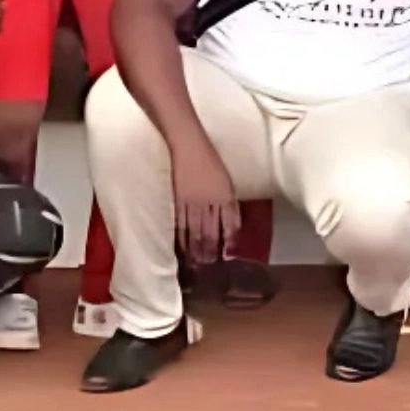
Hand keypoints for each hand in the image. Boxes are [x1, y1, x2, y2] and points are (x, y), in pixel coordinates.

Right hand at [171, 143, 240, 262]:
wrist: (188, 145)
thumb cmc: (210, 160)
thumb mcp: (226, 181)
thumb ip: (229, 203)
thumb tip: (232, 225)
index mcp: (224, 194)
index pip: (229, 223)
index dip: (228, 240)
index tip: (227, 254)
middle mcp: (209, 200)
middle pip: (211, 231)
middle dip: (210, 249)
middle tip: (208, 265)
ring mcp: (192, 201)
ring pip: (195, 230)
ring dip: (196, 248)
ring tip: (195, 262)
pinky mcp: (177, 200)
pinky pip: (180, 222)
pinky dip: (181, 236)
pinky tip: (181, 246)